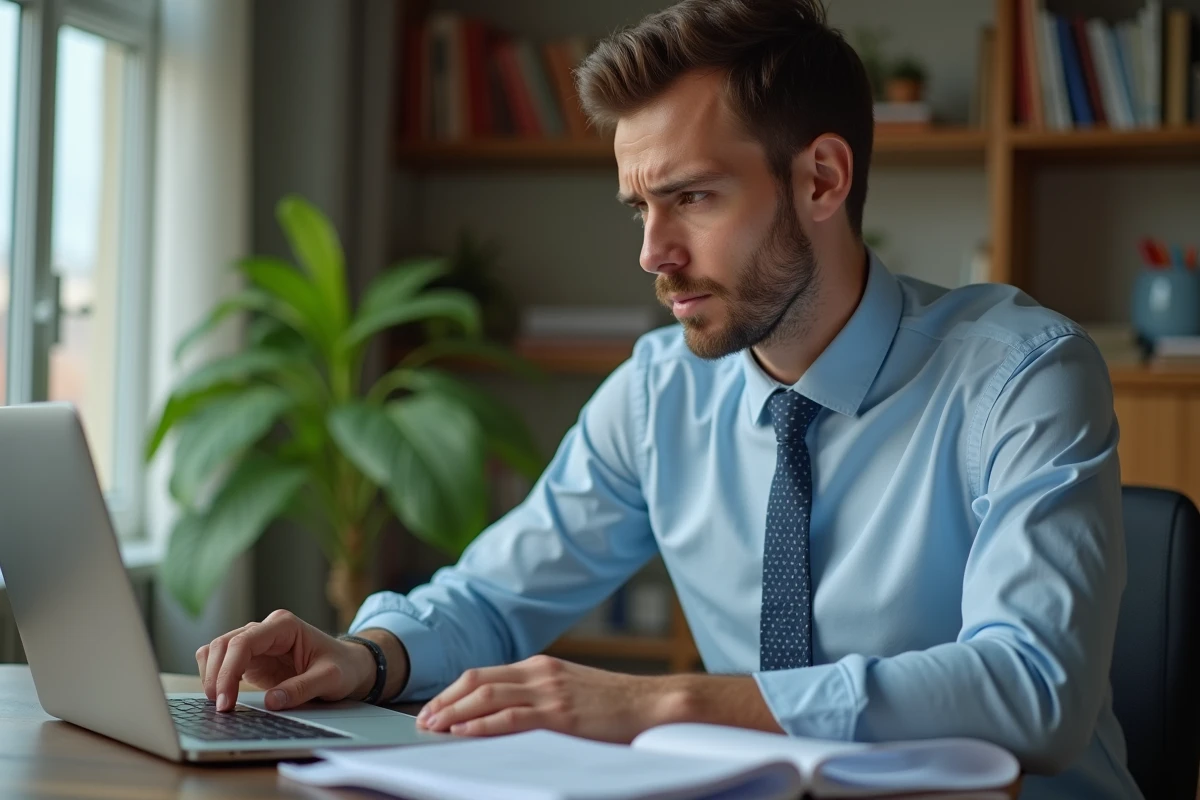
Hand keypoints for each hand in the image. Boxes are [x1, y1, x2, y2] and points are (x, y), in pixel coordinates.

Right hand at [195, 609, 374, 712]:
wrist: (349, 666)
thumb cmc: (343, 667)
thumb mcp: (330, 679)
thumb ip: (303, 688)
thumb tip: (271, 701)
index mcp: (284, 626)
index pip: (244, 642)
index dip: (228, 671)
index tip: (225, 701)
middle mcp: (266, 629)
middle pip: (224, 644)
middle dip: (216, 676)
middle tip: (221, 709)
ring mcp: (257, 642)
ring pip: (217, 650)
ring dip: (211, 675)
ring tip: (219, 705)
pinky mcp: (252, 658)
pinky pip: (222, 661)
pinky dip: (214, 675)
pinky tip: (221, 696)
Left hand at [415, 655, 680, 741]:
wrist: (652, 703)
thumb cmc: (614, 704)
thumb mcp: (571, 689)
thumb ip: (539, 695)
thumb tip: (502, 713)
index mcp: (541, 666)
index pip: (483, 673)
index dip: (452, 691)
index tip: (433, 708)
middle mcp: (540, 673)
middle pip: (477, 681)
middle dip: (445, 701)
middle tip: (423, 721)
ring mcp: (550, 692)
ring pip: (487, 697)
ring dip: (454, 713)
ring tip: (433, 728)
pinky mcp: (560, 714)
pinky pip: (511, 717)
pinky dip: (482, 725)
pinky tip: (465, 733)